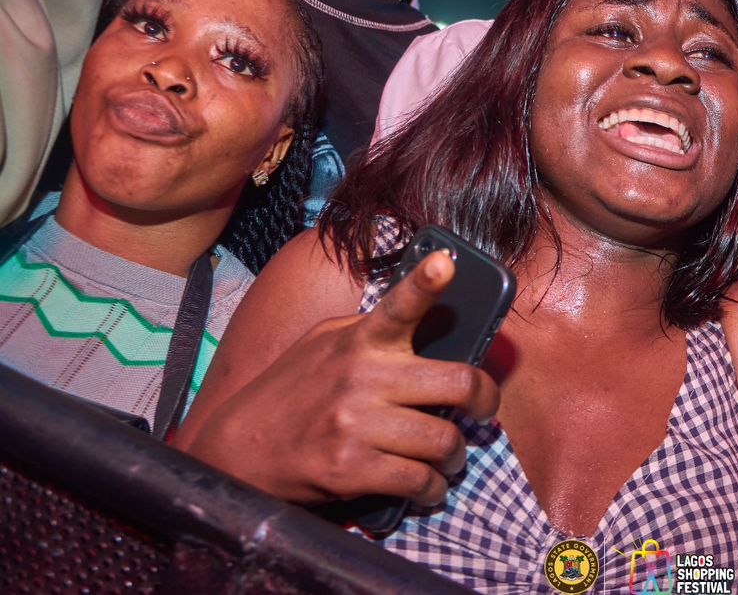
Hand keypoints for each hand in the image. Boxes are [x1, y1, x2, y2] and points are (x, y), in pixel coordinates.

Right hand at [182, 250, 499, 504]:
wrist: (238, 449)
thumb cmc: (293, 391)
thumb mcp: (325, 345)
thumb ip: (374, 333)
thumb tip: (433, 325)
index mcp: (360, 340)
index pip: (400, 304)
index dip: (426, 281)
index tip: (447, 263)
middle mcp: (363, 377)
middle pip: (460, 384)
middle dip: (485, 401)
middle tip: (484, 409)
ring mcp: (358, 424)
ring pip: (445, 441)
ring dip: (455, 455)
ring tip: (447, 455)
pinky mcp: (352, 469)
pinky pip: (419, 481)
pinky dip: (432, 489)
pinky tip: (427, 485)